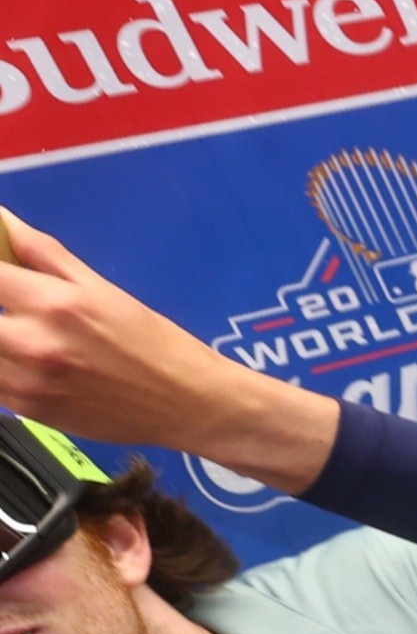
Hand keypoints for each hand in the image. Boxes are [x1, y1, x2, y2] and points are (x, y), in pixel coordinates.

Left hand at [0, 207, 273, 462]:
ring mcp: (25, 381)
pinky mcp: (24, 410)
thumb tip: (6, 224)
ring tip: (22, 330)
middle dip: (0, 304)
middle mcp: (33, 342)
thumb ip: (46, 256)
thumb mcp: (103, 290)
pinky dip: (2, 364)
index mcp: (57, 303)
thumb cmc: (152, 341)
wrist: (182, 401)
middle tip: (15, 302)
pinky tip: (25, 359)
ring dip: (1, 334)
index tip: (4, 274)